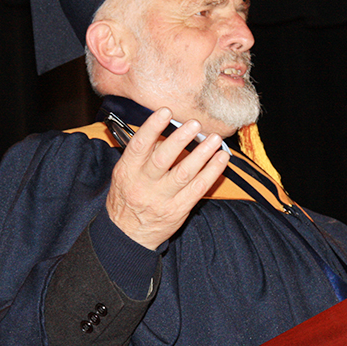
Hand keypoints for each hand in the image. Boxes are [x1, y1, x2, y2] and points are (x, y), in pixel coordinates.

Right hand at [105, 107, 229, 249]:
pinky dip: (212, 172)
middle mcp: (144, 184)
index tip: (165, 111)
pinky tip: (221, 158)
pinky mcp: (179, 209)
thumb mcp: (125, 173)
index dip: (152, 127)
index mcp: (127, 171)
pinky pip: (199, 188)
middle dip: (180, 139)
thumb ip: (143, 154)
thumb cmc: (127, 197)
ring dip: (202, 154)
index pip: (139, 146)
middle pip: (163, 159)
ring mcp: (162, 198)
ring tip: (214, 139)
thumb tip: (166, 132)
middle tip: (195, 124)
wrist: (127, 234)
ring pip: (185, 173)